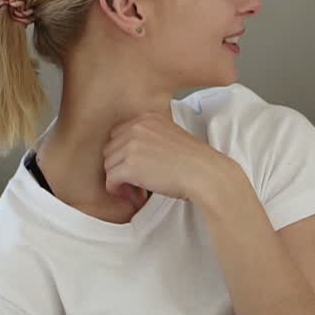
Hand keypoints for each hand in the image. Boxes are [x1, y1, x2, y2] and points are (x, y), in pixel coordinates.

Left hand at [102, 112, 235, 205]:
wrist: (205, 174)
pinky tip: (137, 196)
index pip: (119, 135)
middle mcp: (137, 127)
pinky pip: (111, 181)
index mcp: (147, 118)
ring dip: (120, 181)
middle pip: (110, 150)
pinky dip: (120, 192)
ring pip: (109, 166)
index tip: (139, 168)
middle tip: (137, 183)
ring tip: (139, 191)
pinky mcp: (129, 166)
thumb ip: (151, 139)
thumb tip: (131, 158)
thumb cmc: (195, 162)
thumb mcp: (171, 137)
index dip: (125, 155)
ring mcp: (131, 145)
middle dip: (120, 167)